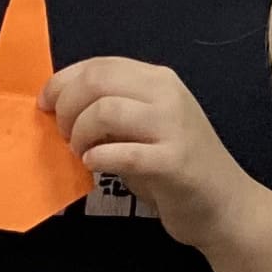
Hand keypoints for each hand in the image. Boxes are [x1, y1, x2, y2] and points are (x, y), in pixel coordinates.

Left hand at [45, 57, 247, 245]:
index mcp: (158, 80)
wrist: (225, 206)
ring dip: (79, 134)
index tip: (45, 105)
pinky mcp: (174, 162)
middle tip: (63, 135)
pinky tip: (95, 166)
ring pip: (105, 111)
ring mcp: (173, 127)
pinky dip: (99, 158)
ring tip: (81, 153)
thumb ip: (112, 110)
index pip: (99, 65)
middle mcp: (167, 95)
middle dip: (66, 107)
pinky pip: (122, 152)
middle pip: (97, 82)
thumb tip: (62, 106)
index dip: (62, 82)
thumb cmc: (176, 168)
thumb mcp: (145, 127)